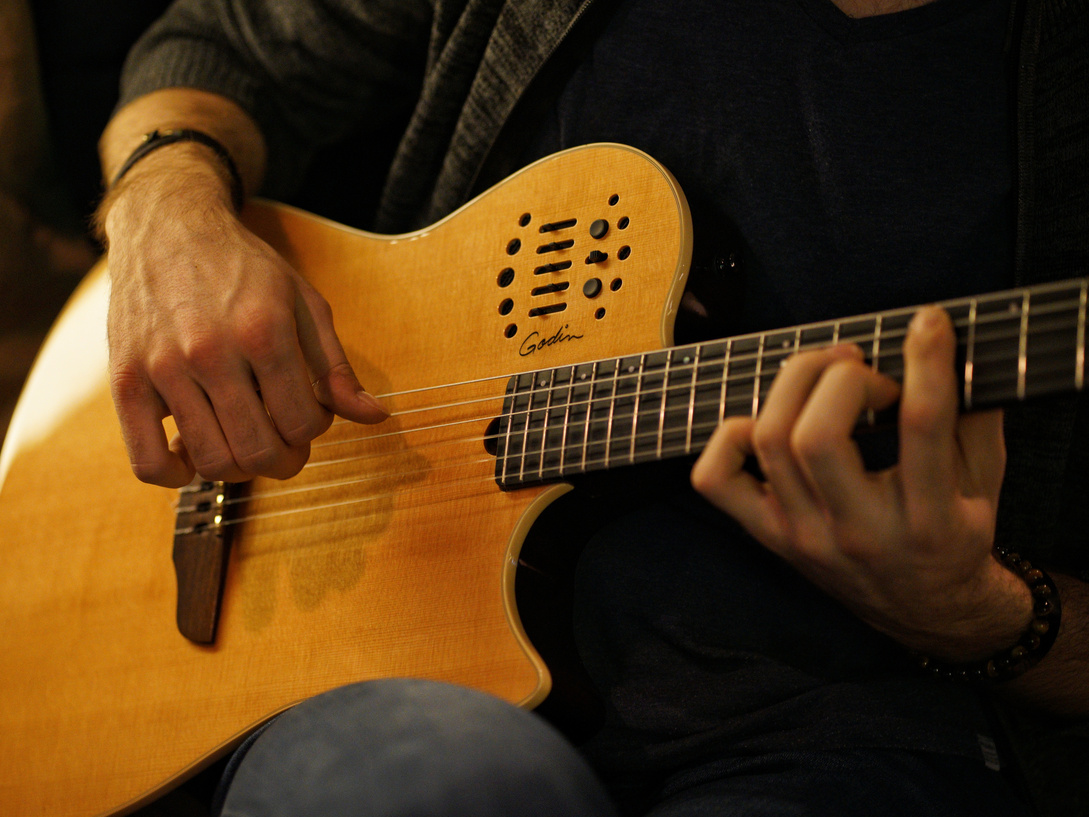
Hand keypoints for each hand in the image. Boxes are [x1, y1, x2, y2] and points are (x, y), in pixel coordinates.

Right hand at [105, 174, 386, 487]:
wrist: (167, 227)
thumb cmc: (244, 269)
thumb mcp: (303, 304)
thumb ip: (336, 367)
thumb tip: (375, 416)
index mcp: (264, 330)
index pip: (304, 423)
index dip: (315, 429)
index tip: (308, 413)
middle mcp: (211, 351)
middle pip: (259, 452)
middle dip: (285, 460)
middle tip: (285, 446)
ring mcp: (162, 368)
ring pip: (211, 461)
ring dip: (238, 468)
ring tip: (244, 441)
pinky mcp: (125, 381)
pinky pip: (148, 462)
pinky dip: (177, 476)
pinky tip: (194, 457)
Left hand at [691, 306, 1031, 659]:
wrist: (926, 613)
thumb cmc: (955, 534)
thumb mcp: (987, 481)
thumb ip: (975, 415)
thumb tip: (948, 343)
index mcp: (929, 522)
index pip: (920, 429)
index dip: (925, 363)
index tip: (927, 323)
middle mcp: (859, 533)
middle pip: (818, 437)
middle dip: (840, 378)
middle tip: (864, 367)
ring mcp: (804, 536)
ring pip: (770, 444)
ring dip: (793, 387)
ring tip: (826, 373)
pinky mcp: (770, 535)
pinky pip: (717, 480)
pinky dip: (730, 436)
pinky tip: (769, 420)